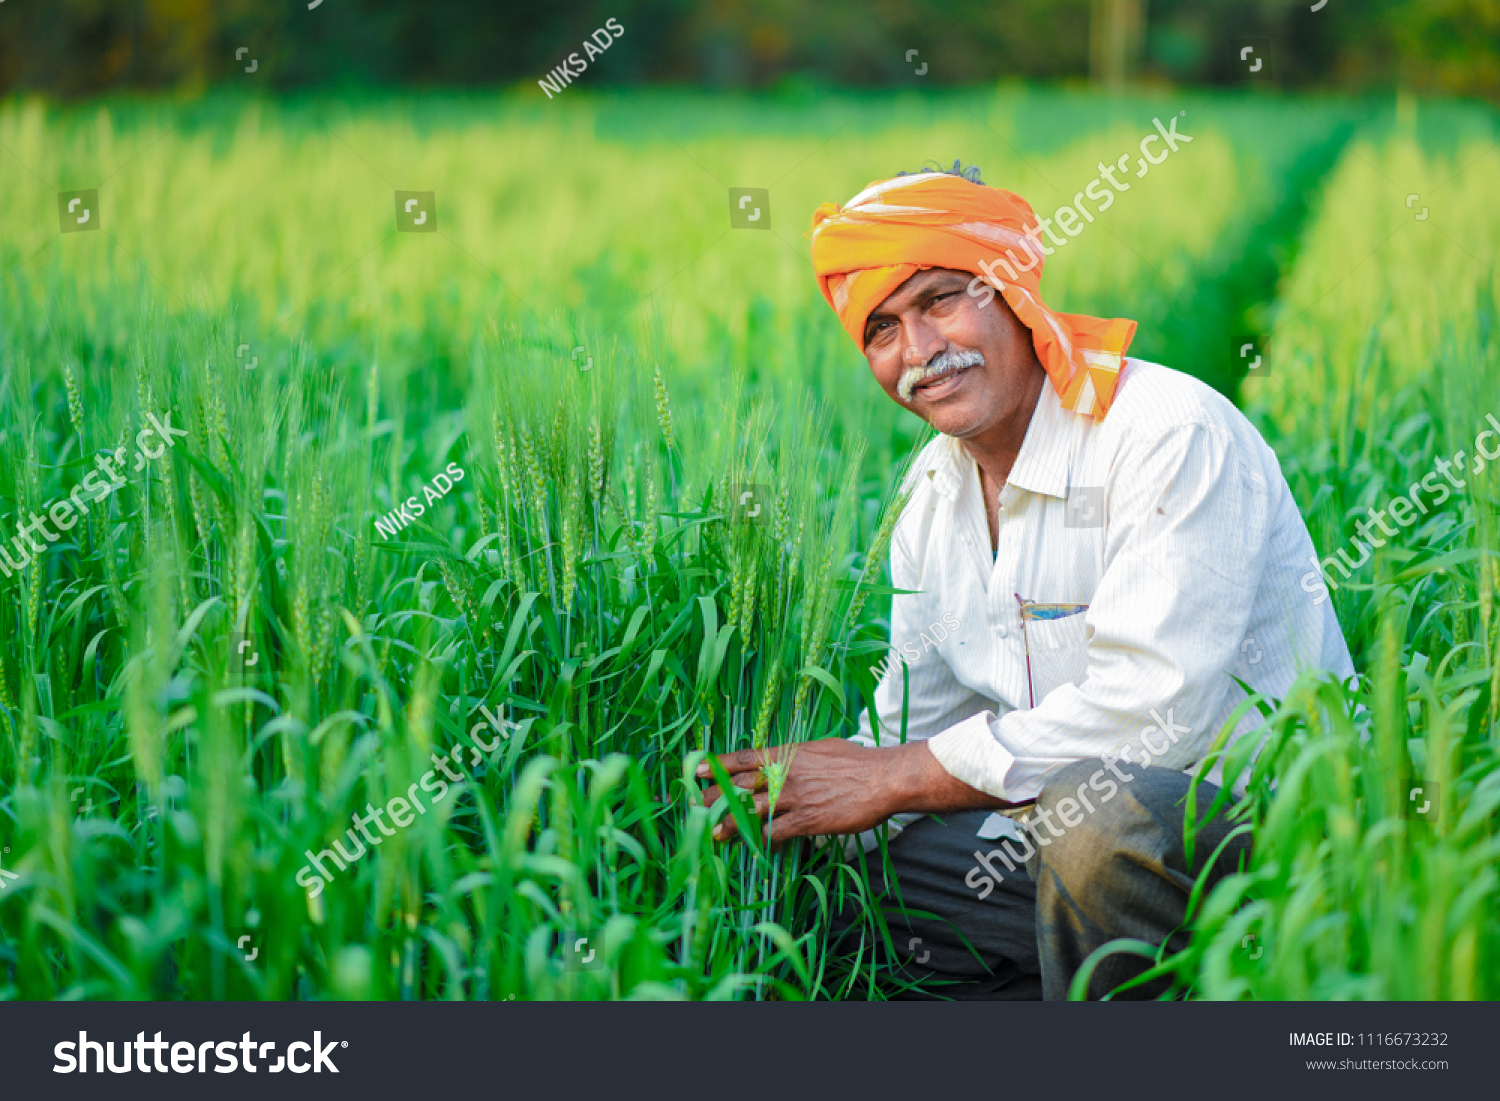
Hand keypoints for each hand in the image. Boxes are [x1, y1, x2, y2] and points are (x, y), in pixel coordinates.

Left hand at [696, 738, 900, 843]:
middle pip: (739, 786)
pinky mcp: (807, 820)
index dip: (717, 764)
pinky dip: (762, 840)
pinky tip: (752, 846)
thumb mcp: (822, 748)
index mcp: (787, 754)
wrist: (882, 779)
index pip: (743, 758)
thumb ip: (798, 755)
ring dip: (729, 823)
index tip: (695, 769)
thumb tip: (786, 758)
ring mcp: (794, 798)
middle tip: (690, 805)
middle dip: (712, 796)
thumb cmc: (857, 761)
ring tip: (711, 833)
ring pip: (751, 811)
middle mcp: (784, 775)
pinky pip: (776, 832)